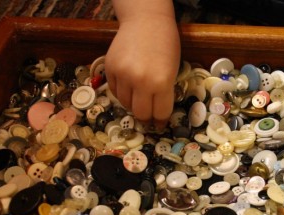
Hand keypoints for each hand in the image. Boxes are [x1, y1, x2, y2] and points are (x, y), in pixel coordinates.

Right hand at [105, 10, 179, 129]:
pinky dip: (122, 93)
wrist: (145, 20)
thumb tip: (156, 113)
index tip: (159, 126)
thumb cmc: (165, 44)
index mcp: (162, 82)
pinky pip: (115, 91)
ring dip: (133, 105)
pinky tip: (129, 87)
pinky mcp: (110, 69)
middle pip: (141, 113)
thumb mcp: (173, 70)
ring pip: (126, 104)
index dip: (160, 122)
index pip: (160, 113)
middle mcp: (141, 81)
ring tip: (139, 99)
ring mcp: (123, 75)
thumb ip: (164, 91)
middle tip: (148, 119)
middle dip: (145, 119)